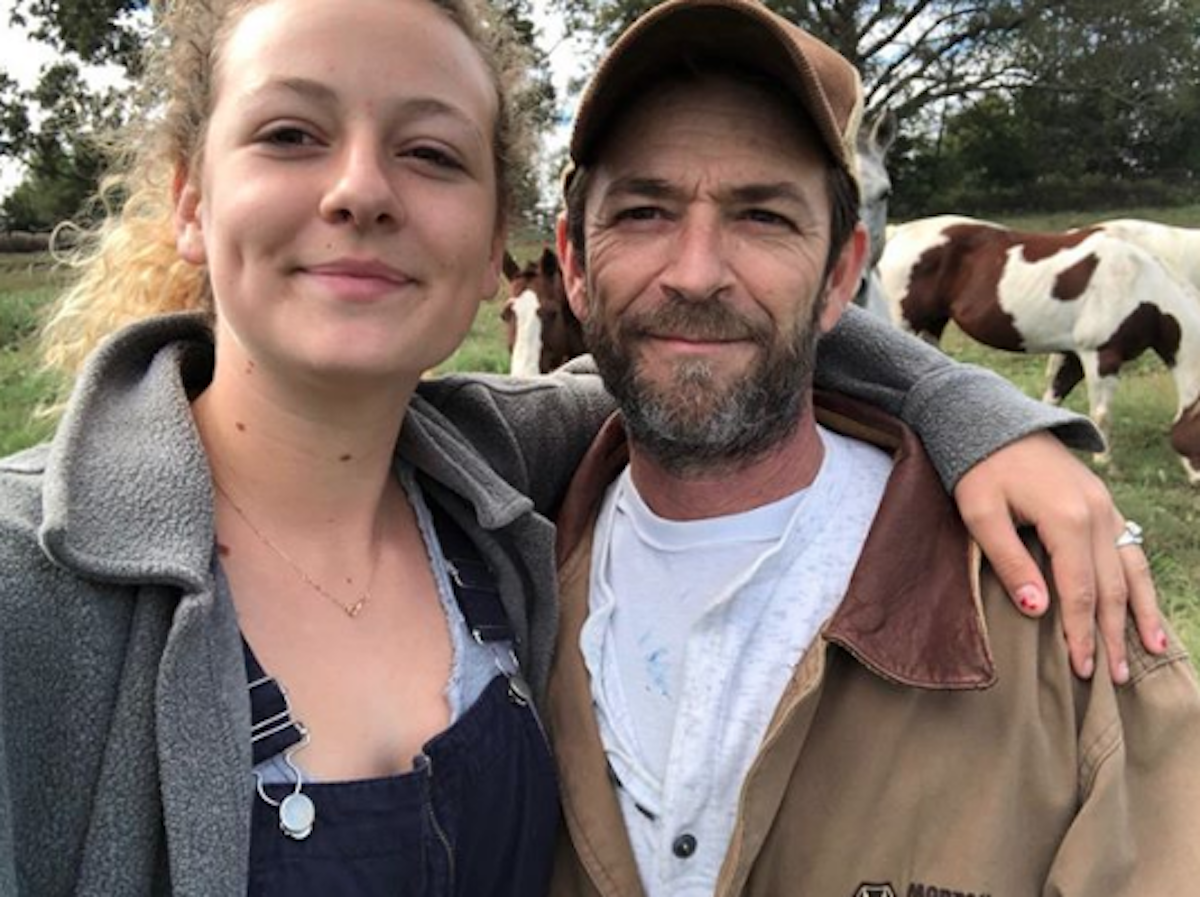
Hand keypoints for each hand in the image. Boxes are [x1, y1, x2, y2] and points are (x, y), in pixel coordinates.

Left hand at [953, 432, 1165, 683]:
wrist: (991, 420)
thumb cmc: (978, 468)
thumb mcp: (981, 513)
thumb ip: (1010, 560)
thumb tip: (1037, 609)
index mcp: (1068, 518)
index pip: (1079, 591)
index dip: (1081, 633)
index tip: (1082, 669)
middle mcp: (1097, 513)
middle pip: (1111, 586)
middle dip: (1113, 634)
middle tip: (1114, 677)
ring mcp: (1106, 506)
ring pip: (1132, 568)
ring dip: (1140, 613)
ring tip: (1149, 652)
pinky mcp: (1104, 502)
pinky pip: (1131, 549)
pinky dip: (1141, 582)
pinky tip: (1146, 606)